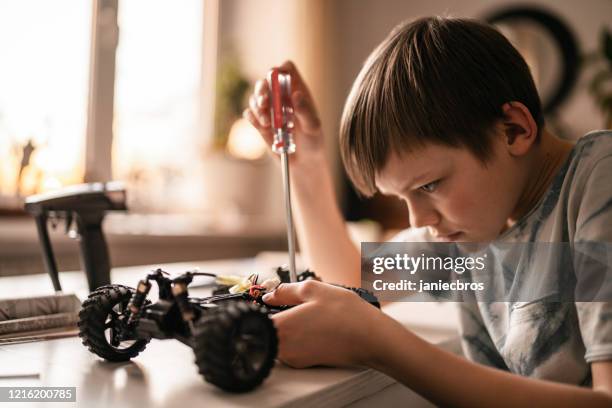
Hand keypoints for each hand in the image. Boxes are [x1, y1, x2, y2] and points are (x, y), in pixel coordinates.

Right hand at [243, 61, 324, 167]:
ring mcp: (269, 109)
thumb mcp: (313, 127)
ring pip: (255, 97)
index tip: (276, 79)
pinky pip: (249, 114)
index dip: (280, 70)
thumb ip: (305, 111)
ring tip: (267, 123)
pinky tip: (261, 126)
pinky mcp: (260, 123)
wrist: (304, 162)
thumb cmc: (313, 141)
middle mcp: (281, 97)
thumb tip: (296, 95)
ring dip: (257, 107)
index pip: (287, 69)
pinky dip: (252, 118)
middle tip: (265, 102)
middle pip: (266, 81)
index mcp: (297, 91)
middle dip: (262, 89)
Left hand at [262, 280, 387, 367]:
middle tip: (291, 304)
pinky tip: (317, 326)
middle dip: (275, 317)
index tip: (268, 299)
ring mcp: (295, 359)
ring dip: (288, 326)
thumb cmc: (345, 313)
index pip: (255, 320)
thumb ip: (284, 290)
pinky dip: (300, 336)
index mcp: (281, 328)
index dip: (259, 308)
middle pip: (266, 331)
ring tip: (309, 314)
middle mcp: (284, 348)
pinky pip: (293, 347)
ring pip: (280, 339)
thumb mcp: (313, 289)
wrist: (370, 338)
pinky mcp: (306, 363)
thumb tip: (269, 294)